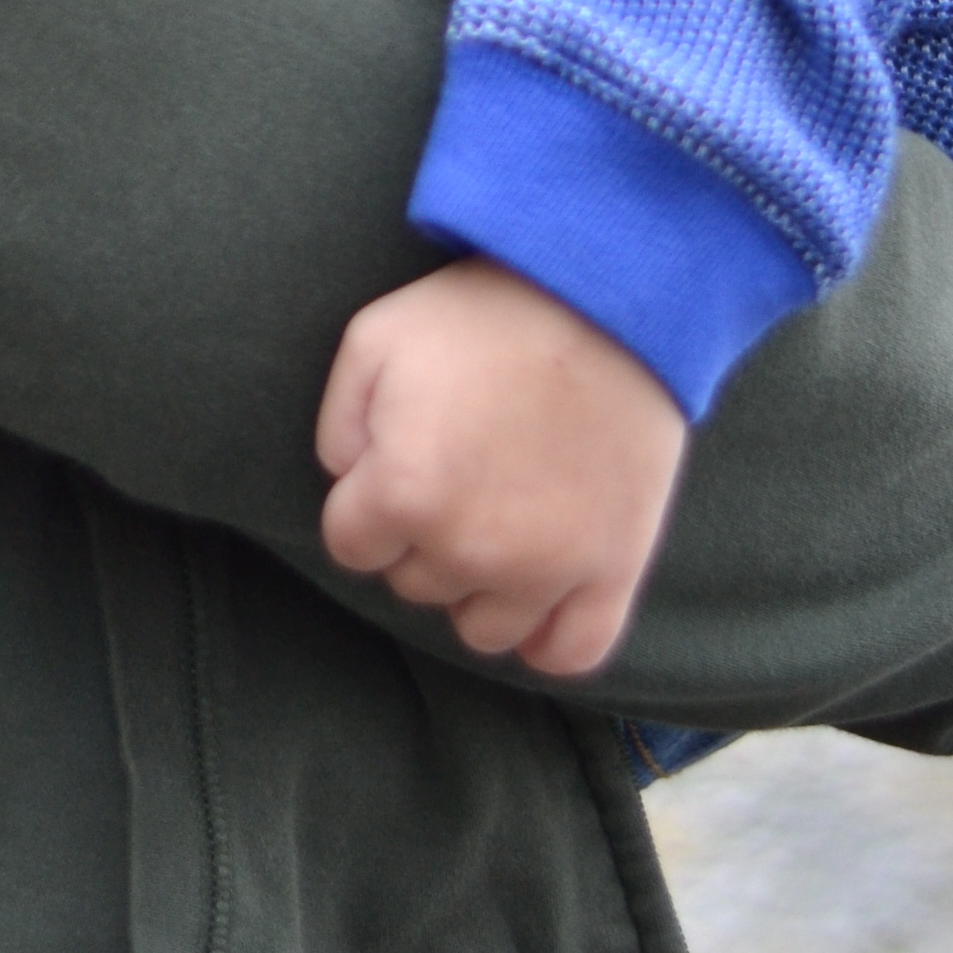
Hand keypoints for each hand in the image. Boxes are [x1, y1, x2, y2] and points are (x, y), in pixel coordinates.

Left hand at [315, 257, 688, 677]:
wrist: (602, 298)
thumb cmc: (481, 314)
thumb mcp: (373, 339)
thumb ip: (338, 426)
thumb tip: (348, 481)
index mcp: (404, 494)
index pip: (352, 546)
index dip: (366, 503)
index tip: (396, 463)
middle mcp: (471, 549)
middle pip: (416, 585)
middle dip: (421, 537)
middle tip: (456, 472)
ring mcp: (547, 569)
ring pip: (483, 630)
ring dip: (478, 587)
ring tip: (496, 523)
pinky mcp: (613, 571)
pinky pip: (571, 654)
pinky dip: (549, 638)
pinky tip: (540, 592)